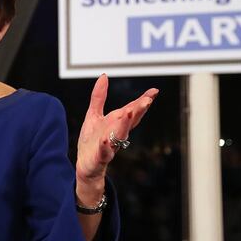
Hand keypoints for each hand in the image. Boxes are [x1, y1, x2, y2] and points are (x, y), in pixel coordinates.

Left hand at [75, 74, 157, 199]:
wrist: (86, 165)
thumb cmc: (92, 140)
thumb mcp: (94, 114)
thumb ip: (99, 96)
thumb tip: (104, 76)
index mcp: (117, 122)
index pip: (132, 110)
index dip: (143, 101)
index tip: (154, 91)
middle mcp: (117, 133)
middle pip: (130, 121)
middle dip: (138, 110)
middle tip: (148, 100)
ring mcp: (110, 145)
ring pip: (120, 135)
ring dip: (124, 125)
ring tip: (128, 113)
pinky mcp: (100, 156)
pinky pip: (104, 151)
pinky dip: (105, 147)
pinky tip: (105, 141)